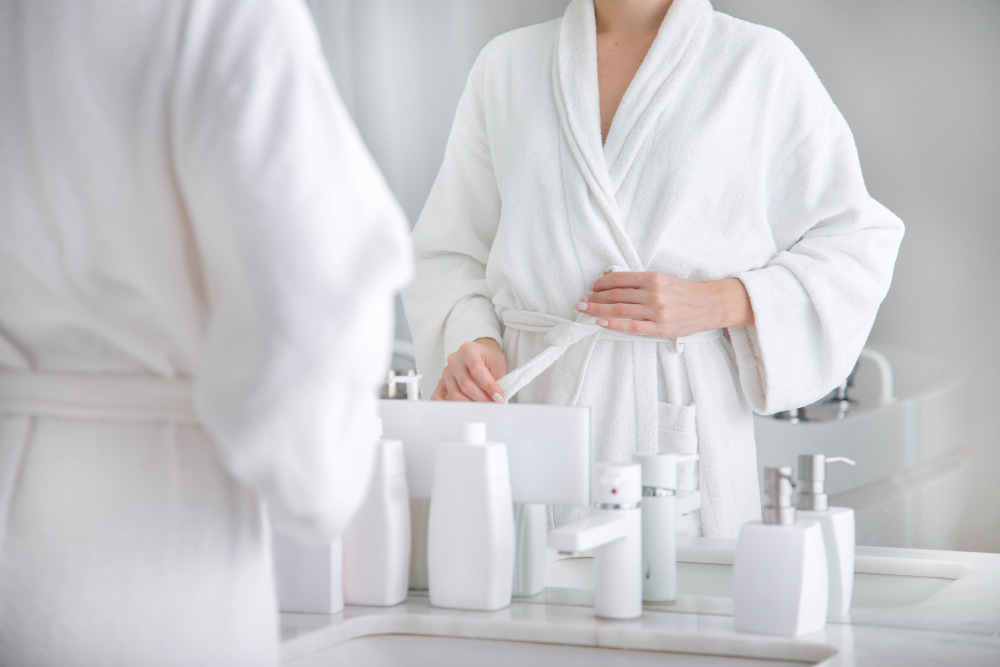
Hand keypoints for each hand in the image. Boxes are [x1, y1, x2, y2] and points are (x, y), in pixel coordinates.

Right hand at [431, 337, 506, 401]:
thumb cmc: (489, 357)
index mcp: (468, 350)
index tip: (498, 397)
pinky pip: (438, 394)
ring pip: (454, 392)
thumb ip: (496, 379)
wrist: (480, 353)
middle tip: (493, 404)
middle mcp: (455, 360)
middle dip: (481, 398)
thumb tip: (496, 399)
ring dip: (470, 404)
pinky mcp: (442, 381)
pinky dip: (444, 404)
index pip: (477, 369)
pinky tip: (454, 410)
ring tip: (482, 407)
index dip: (489, 386)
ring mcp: (447, 371)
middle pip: (465, 384)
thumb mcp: (497, 363)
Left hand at [575, 271, 753, 337]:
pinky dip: (613, 324)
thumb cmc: (685, 292)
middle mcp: (653, 293)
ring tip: (585, 310)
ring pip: (619, 310)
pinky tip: (600, 322)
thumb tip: (611, 277)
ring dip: (598, 310)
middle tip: (581, 301)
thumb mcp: (663, 279)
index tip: (592, 286)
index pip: (620, 279)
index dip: (601, 282)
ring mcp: (655, 312)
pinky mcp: (659, 328)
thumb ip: (640, 280)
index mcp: (653, 278)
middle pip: (615, 295)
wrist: (709, 305)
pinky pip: (631, 327)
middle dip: (594, 297)